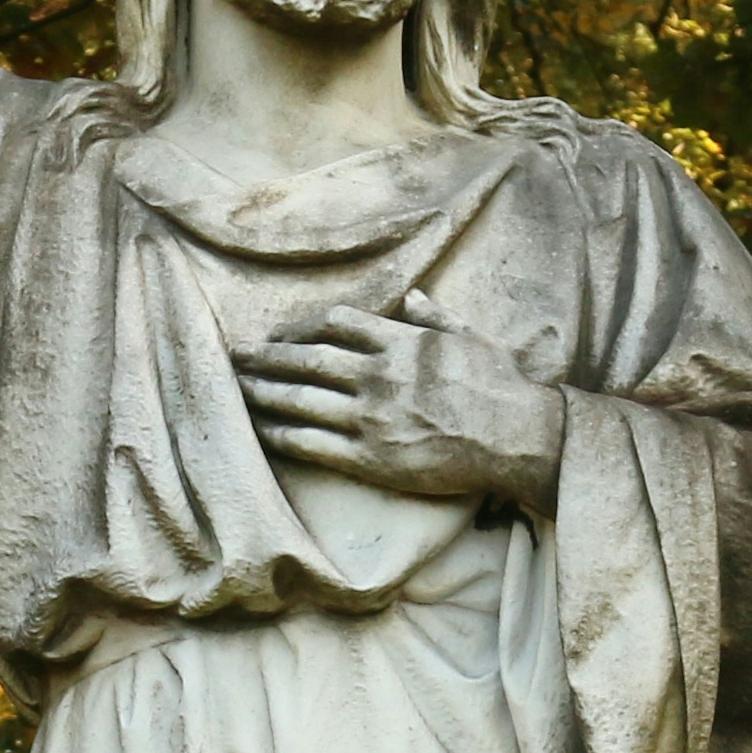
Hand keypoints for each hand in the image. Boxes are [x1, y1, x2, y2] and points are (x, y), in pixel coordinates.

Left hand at [237, 292, 568, 511]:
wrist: (515, 437)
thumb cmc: (500, 387)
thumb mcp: (471, 337)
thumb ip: (437, 316)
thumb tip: (414, 296)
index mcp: (401, 343)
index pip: (338, 324)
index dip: (304, 327)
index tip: (285, 332)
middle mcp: (379, 375)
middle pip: (308, 359)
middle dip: (268, 356)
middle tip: (237, 354)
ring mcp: (371, 417)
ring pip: (302, 399)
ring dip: (265, 392)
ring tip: (238, 389)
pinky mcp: (370, 456)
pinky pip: (312, 443)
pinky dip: (282, 434)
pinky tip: (261, 430)